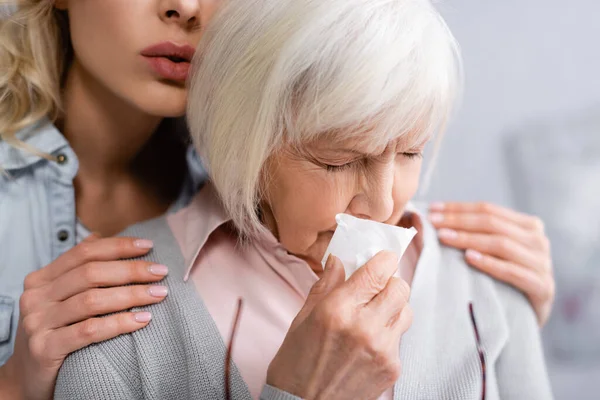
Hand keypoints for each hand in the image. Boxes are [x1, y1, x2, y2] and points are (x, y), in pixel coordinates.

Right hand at [2, 235, 168, 399]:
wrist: (27, 379)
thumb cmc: (54, 334)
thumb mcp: (60, 299)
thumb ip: (77, 269)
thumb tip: (100, 236)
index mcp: (41, 279)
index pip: (84, 252)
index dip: (118, 246)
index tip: (149, 246)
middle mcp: (36, 297)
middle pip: (90, 273)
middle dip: (131, 270)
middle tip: (161, 272)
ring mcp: (38, 323)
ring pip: (92, 300)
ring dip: (132, 295)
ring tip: (159, 294)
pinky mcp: (45, 348)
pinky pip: (89, 331)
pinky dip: (119, 323)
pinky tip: (142, 319)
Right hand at [267, 251, 411, 399]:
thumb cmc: (295, 364)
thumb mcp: (302, 319)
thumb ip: (325, 286)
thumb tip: (338, 260)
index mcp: (337, 310)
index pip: (377, 272)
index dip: (385, 260)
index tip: (383, 258)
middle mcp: (364, 327)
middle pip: (400, 288)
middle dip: (391, 282)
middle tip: (377, 286)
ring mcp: (382, 349)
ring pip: (406, 311)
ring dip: (393, 307)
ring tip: (374, 314)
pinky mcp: (392, 368)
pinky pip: (399, 338)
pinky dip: (388, 334)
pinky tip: (368, 342)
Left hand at [428, 202, 553, 325]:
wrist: (528, 319)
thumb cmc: (503, 281)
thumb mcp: (493, 252)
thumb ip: (477, 233)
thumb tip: (435, 215)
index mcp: (528, 226)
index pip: (488, 209)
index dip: (458, 208)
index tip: (432, 209)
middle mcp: (538, 241)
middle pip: (493, 223)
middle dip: (459, 221)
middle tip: (433, 222)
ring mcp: (543, 264)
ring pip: (501, 244)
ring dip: (469, 239)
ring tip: (444, 237)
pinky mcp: (543, 287)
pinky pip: (513, 271)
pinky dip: (489, 263)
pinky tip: (469, 258)